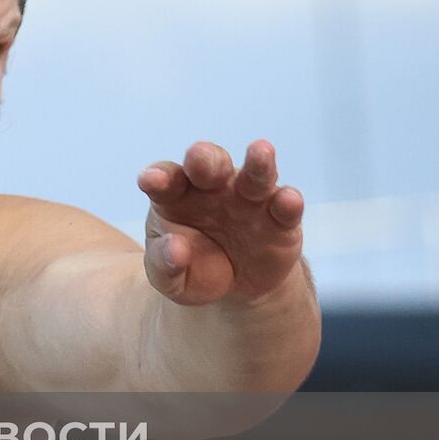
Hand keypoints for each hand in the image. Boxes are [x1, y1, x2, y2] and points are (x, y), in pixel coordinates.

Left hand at [136, 140, 304, 306]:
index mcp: (175, 195)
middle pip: (208, 164)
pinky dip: (289, 202)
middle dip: (204, 158)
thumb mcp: (168, 276)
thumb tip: (176, 249)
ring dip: (258, 164)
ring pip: (254, 175)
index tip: (149, 181)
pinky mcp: (281, 221)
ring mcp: (249, 200)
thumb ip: (164, 264)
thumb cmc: (192, 269)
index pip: (165, 179)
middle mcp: (213, 189)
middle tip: (198, 156)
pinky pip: (285, 208)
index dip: (158, 177)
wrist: (234, 289)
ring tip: (261, 150)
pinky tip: (289, 198)